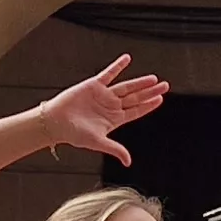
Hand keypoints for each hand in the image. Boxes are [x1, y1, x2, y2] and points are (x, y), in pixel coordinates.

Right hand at [37, 55, 170, 163]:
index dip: (148, 106)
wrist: (56, 121)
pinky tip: (127, 59)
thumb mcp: (97, 142)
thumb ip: (115, 149)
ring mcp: (104, 95)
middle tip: (165, 86)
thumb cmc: (74, 134)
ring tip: (153, 78)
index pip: (136, 111)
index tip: (160, 99)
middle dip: (150, 92)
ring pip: (126, 86)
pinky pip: (108, 73)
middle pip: (135, 98)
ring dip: (140, 82)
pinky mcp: (94, 85)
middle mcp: (111, 106)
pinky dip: (117, 66)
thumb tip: (128, 162)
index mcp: (114, 119)